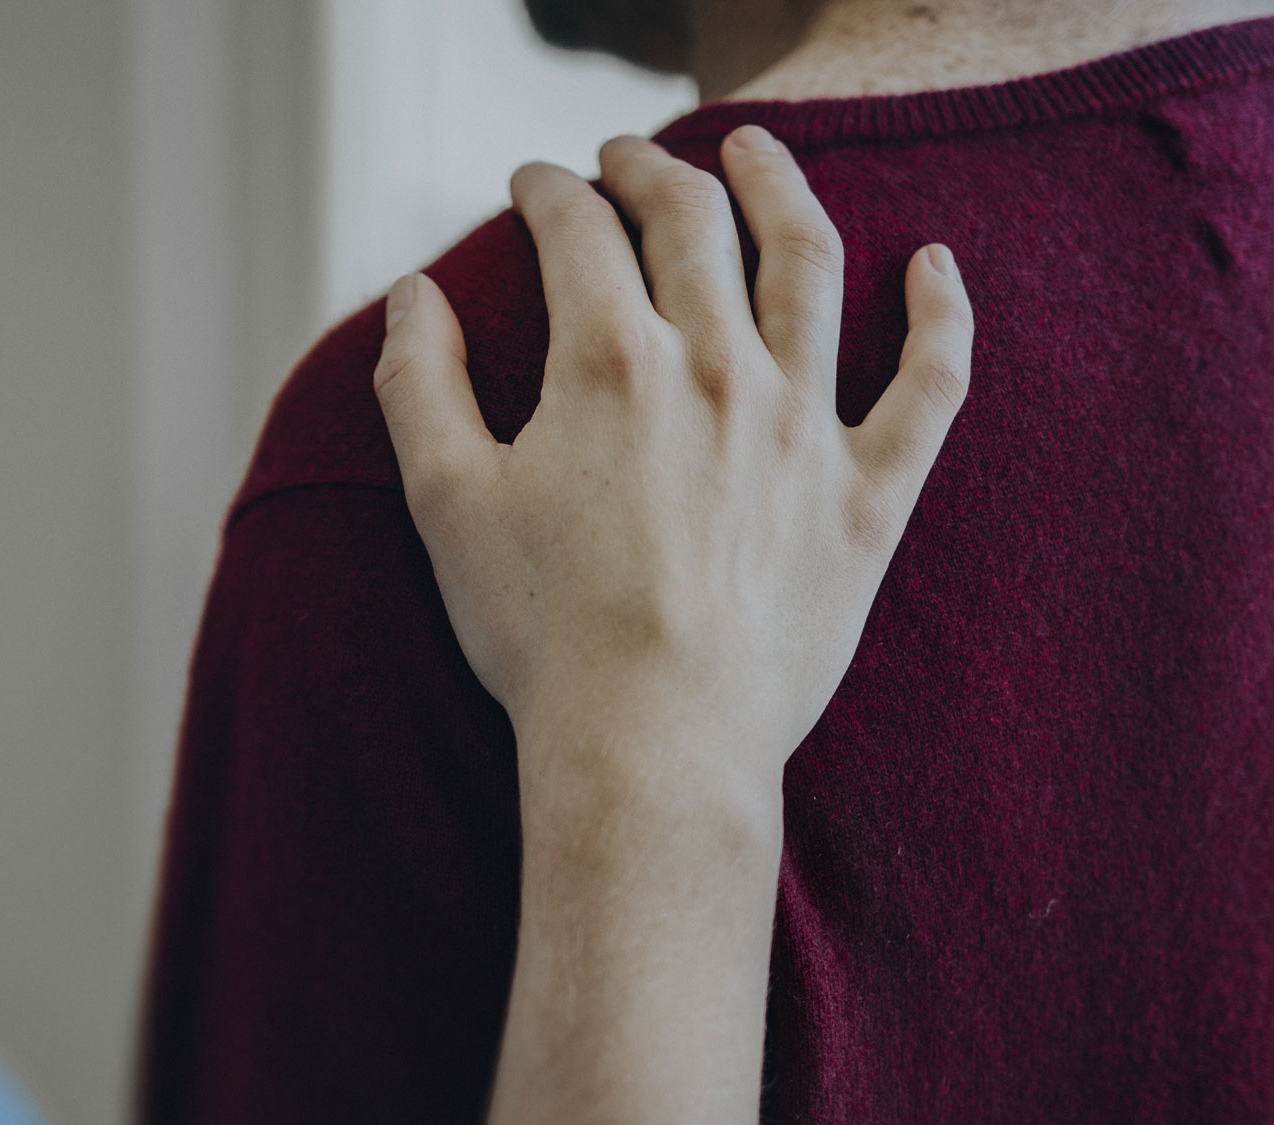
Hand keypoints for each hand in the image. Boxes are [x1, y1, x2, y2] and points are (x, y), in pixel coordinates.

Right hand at [374, 125, 971, 786]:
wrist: (652, 746)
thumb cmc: (539, 633)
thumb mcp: (444, 501)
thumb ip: (418, 383)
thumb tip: (411, 294)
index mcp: (609, 364)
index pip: (578, 232)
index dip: (548, 192)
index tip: (534, 185)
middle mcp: (716, 370)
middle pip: (691, 224)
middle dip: (648, 171)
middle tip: (624, 157)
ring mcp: (804, 429)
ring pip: (808, 267)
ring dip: (780, 188)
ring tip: (757, 149)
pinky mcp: (868, 498)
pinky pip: (929, 387)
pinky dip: (942, 316)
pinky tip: (937, 265)